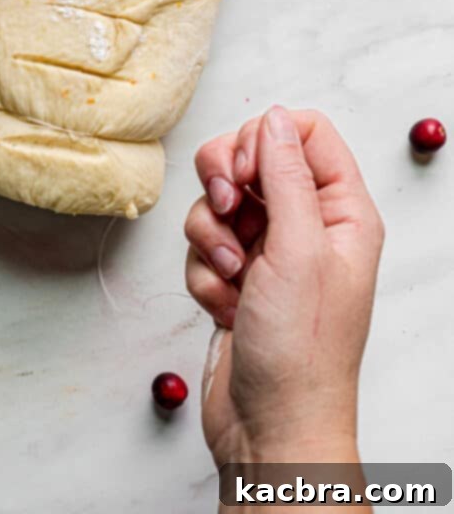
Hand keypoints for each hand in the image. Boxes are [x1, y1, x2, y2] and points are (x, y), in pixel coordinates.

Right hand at [185, 107, 383, 466]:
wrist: (271, 426)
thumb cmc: (302, 352)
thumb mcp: (299, 251)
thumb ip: (286, 176)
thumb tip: (274, 118)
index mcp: (341, 211)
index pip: (305, 132)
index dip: (264, 138)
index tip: (244, 171)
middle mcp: (306, 223)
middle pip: (252, 158)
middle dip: (227, 184)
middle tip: (231, 212)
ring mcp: (269, 249)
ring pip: (220, 201)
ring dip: (212, 237)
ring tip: (233, 277)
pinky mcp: (235, 274)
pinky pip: (202, 243)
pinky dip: (204, 271)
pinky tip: (225, 305)